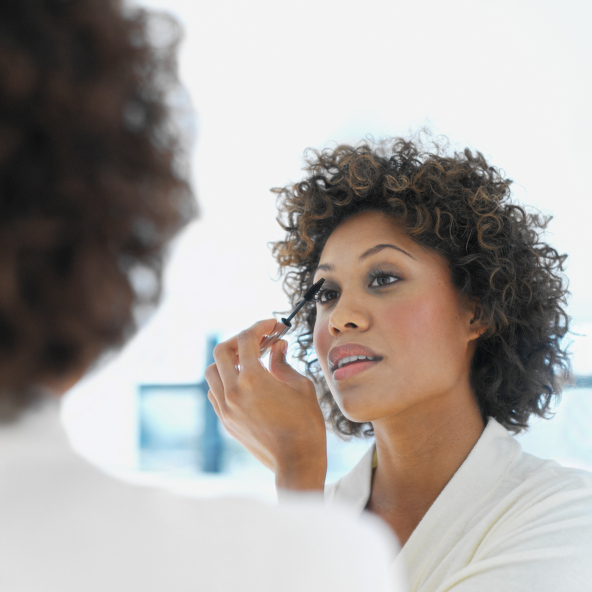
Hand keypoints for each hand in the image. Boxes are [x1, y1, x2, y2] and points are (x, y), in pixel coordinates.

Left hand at [205, 318, 326, 491]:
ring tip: (248, 360)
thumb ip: (283, 362)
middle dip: (239, 340)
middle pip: (221, 350)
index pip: (247, 339)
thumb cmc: (305, 424)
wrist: (296, 461)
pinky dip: (223, 380)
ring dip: (227, 360)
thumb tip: (277, 347)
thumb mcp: (300, 387)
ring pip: (212, 371)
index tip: (273, 324)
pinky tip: (242, 382)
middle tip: (258, 340)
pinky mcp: (225, 421)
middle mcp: (233, 391)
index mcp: (253, 379)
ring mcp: (225, 408)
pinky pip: (214, 392)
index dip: (260, 326)